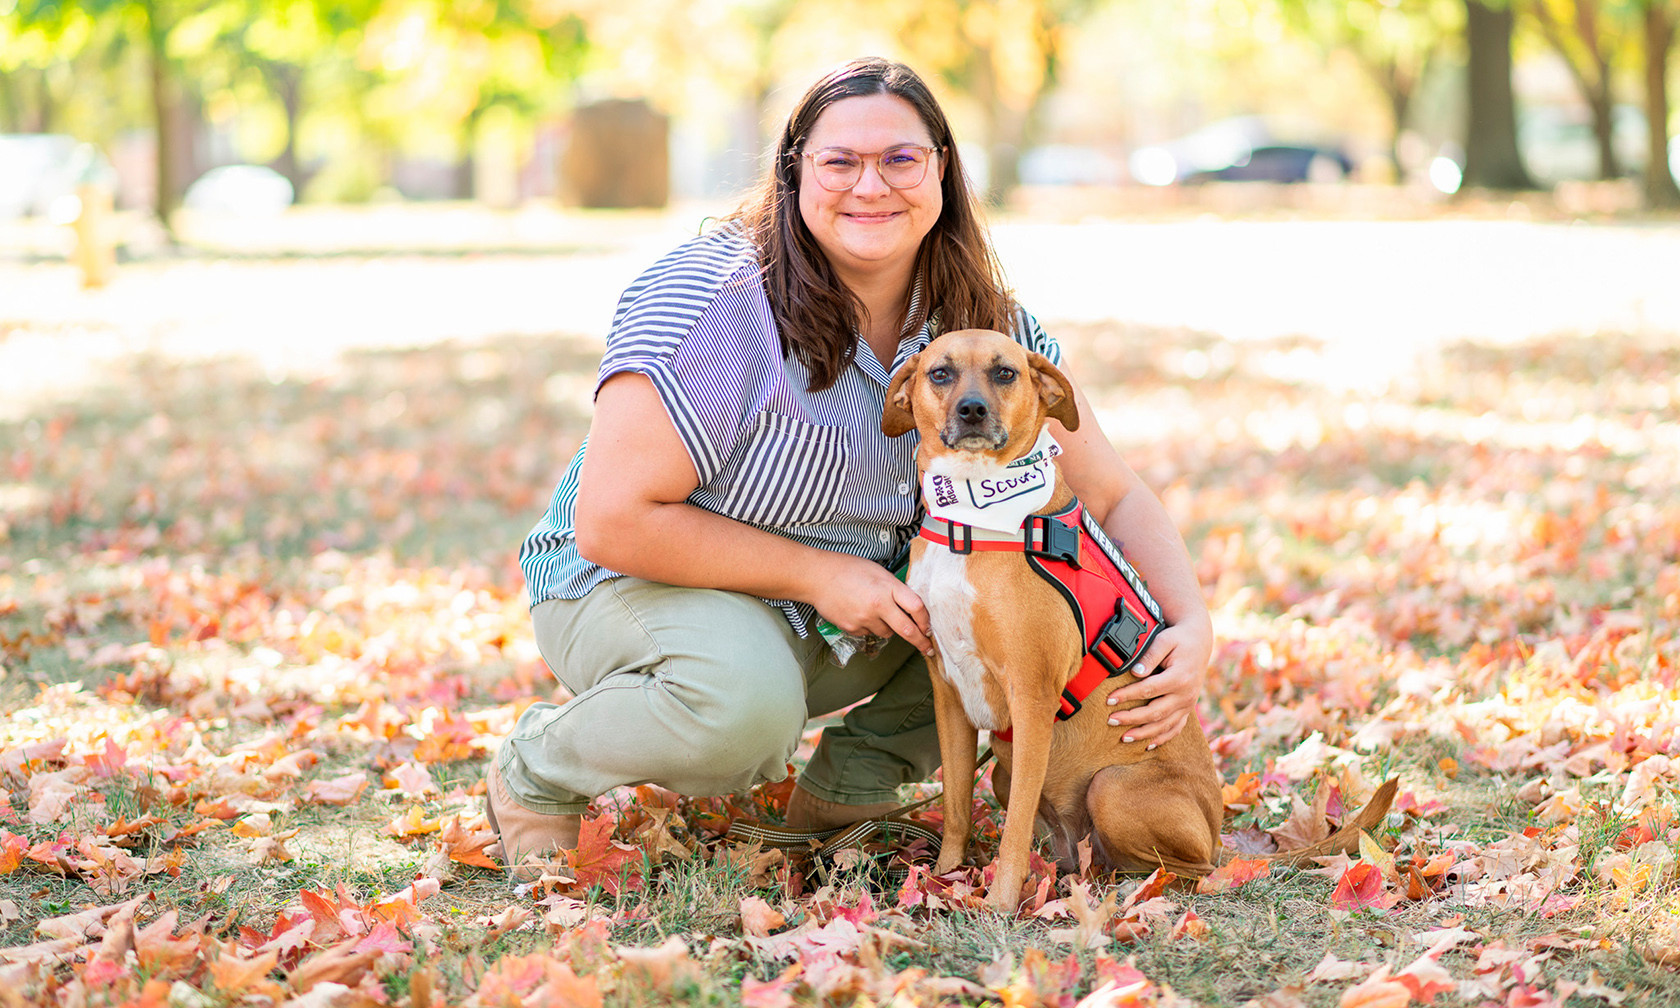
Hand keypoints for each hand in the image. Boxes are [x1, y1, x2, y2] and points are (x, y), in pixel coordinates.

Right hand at [806, 554, 934, 655]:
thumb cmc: (848, 569)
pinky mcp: (852, 628)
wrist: (817, 577)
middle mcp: (879, 605)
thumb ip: (895, 589)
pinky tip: (859, 612)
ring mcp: (865, 619)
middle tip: (928, 650)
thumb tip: (910, 606)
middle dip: (920, 642)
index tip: (929, 628)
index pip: (917, 607)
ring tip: (874, 610)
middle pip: (907, 630)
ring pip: (887, 633)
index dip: (926, 621)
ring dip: (888, 627)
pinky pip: (869, 633)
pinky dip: (869, 627)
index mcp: (888, 587)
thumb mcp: (878, 572)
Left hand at [1103, 621, 1211, 746]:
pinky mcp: (1188, 709)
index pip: (1149, 690)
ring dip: (1144, 733)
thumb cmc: (1178, 639)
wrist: (1199, 642)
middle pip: (1156, 712)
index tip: (1109, 699)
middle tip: (1111, 720)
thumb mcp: (1164, 640)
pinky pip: (1176, 728)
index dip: (1128, 696)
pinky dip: (1163, 738)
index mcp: (1180, 677)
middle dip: (1132, 719)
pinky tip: (1148, 745)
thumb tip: (1135, 672)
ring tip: (1123, 737)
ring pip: (1165, 725)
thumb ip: (1150, 655)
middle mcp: (1186, 695)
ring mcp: (1188, 704)